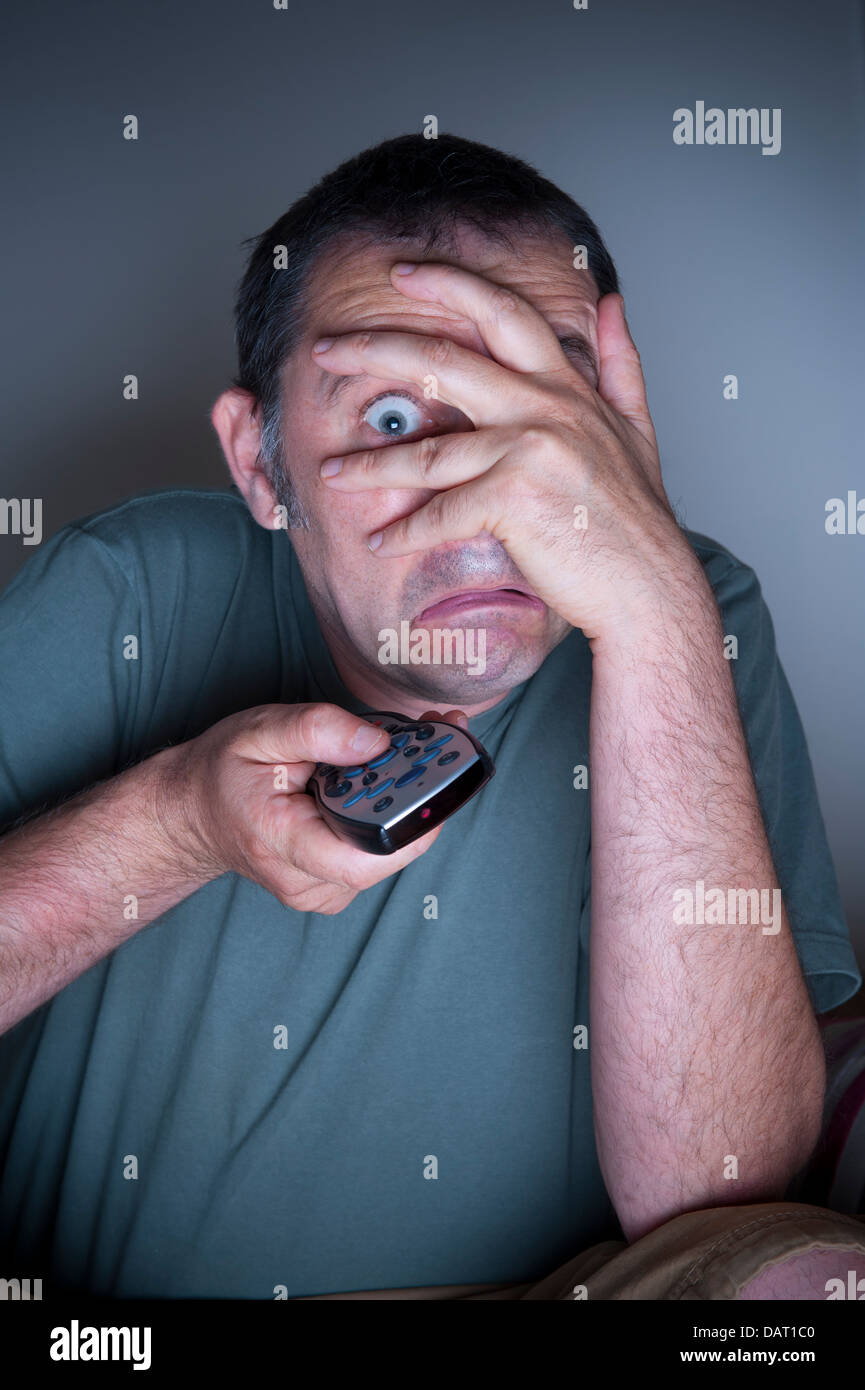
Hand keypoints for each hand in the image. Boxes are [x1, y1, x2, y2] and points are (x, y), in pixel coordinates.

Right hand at [169, 702, 466, 913]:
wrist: (194, 812)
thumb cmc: (224, 770)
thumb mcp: (258, 731)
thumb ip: (317, 731)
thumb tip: (378, 743)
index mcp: (282, 844)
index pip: (365, 858)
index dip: (414, 821)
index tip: (440, 768)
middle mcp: (305, 882)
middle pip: (390, 851)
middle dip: (422, 795)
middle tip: (440, 740)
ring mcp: (322, 892)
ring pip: (390, 852)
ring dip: (410, 803)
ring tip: (415, 752)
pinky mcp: (335, 886)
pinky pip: (379, 853)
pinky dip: (392, 816)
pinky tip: (387, 781)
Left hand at [314, 263, 703, 643]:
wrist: (649, 588)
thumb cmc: (636, 519)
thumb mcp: (638, 429)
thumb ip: (619, 362)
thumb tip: (609, 302)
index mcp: (566, 387)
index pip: (503, 312)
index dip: (449, 284)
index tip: (401, 273)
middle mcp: (546, 408)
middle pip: (444, 362)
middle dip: (374, 350)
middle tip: (323, 350)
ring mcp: (530, 452)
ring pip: (428, 450)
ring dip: (369, 465)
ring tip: (331, 473)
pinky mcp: (515, 501)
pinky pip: (440, 514)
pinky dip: (406, 534)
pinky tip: (380, 543)